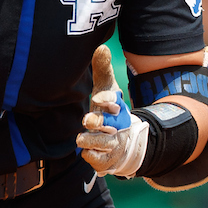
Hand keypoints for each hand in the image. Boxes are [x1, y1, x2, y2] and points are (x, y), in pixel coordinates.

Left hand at [76, 44, 148, 177]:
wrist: (126, 140)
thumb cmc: (109, 110)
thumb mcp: (106, 88)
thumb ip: (102, 69)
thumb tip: (102, 46)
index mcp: (116, 106)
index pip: (112, 100)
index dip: (107, 100)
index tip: (98, 98)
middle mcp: (116, 125)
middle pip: (109, 123)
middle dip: (99, 122)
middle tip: (88, 120)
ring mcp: (113, 143)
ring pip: (103, 143)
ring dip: (92, 140)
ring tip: (81, 138)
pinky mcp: (107, 159)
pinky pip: (99, 160)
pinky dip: (92, 157)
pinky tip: (87, 152)